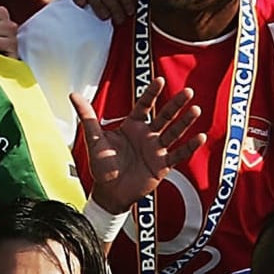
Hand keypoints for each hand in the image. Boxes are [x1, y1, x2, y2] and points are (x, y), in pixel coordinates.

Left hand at [74, 80, 205, 215]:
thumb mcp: (95, 140)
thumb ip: (87, 117)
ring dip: (185, 122)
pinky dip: (189, 147)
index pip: (144, 105)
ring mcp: (156, 150)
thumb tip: (73, 94)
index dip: (152, 93)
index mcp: (132, 126)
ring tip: (196, 109)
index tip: (160, 80)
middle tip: (188, 92)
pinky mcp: (163, 165)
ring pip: (174, 133)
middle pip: (164, 116)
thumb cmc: (102, 166)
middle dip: (176, 104)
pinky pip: (178, 154)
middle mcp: (147, 135)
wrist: (109, 193)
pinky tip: (200, 137)